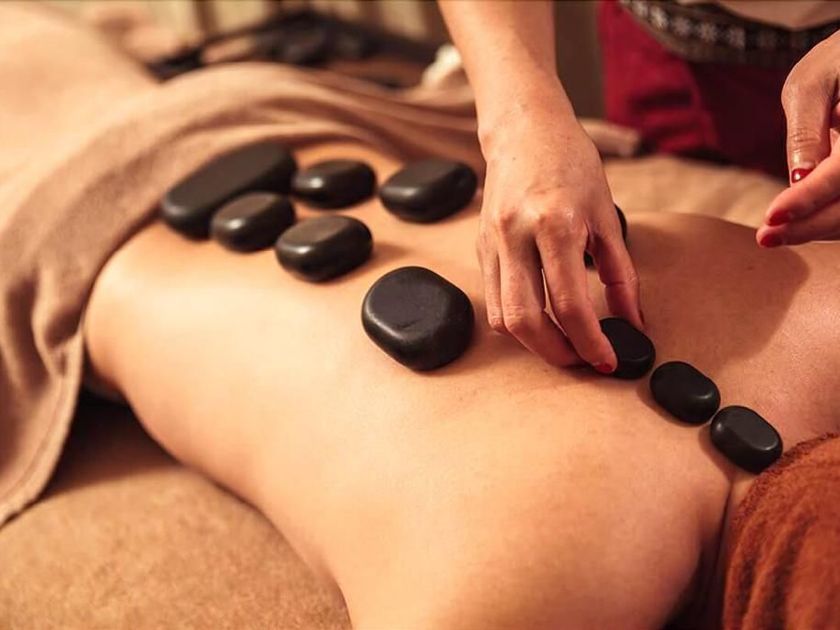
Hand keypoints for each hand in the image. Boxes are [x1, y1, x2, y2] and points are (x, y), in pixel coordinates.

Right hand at [478, 87, 642, 369]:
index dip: (591, 342)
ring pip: (502, 318)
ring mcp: (492, 243)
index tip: (609, 360)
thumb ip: (619, 274)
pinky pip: (493, 299)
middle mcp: (516, 236)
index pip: (569, 304)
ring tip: (563, 343)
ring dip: (533, 342)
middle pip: (525, 321)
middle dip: (557, 353)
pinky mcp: (480, 248)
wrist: (524, 130)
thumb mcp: (606, 215)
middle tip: (583, 360)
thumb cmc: (571, 164)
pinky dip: (518, 320)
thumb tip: (632, 323)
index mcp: (555, 224)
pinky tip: (541, 316)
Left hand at [759, 31, 839, 246]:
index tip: (771, 217)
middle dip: (811, 226)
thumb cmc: (835, 63)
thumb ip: (807, 130)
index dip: (809, 198)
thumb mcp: (811, 84)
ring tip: (775, 233)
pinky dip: (828, 221)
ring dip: (819, 229)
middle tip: (765, 238)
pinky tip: (797, 223)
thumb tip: (798, 178)